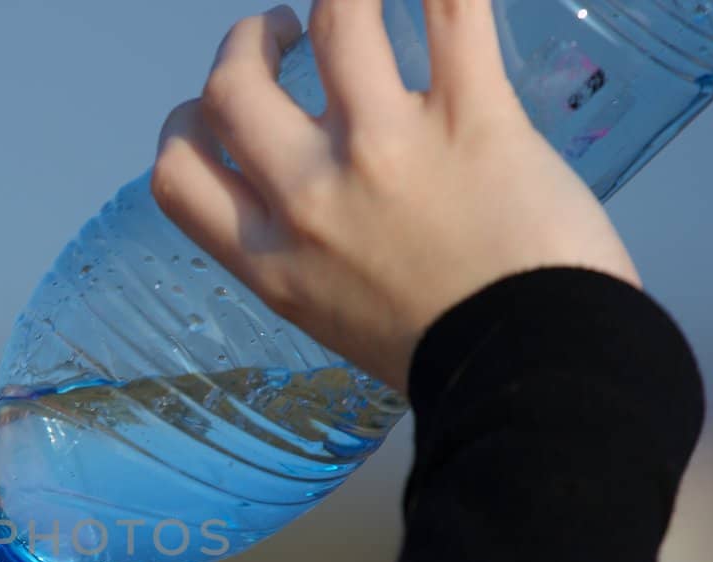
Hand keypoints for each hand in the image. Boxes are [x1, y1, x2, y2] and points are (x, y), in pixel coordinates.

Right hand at [151, 0, 641, 392]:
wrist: (533, 374)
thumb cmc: (444, 362)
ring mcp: (387, 149)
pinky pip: (453, 11)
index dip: (183, 126)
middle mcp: (312, 199)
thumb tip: (317, 219)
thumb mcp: (334, 323)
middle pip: (231, 89)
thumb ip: (308, 262)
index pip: (179, 175)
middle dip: (245, 45)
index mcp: (273, 260)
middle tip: (282, 36)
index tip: (210, 112)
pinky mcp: (472, 117)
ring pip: (337, 20)